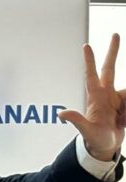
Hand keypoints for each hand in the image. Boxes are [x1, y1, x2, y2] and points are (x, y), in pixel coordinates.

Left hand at [59, 33, 125, 161]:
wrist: (106, 147)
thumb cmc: (95, 140)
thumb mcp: (86, 131)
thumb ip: (76, 121)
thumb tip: (62, 113)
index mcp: (96, 97)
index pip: (91, 75)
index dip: (89, 61)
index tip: (86, 45)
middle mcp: (106, 94)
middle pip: (110, 68)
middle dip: (113, 51)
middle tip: (115, 34)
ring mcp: (116, 98)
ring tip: (120, 122)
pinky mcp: (125, 104)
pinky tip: (124, 122)